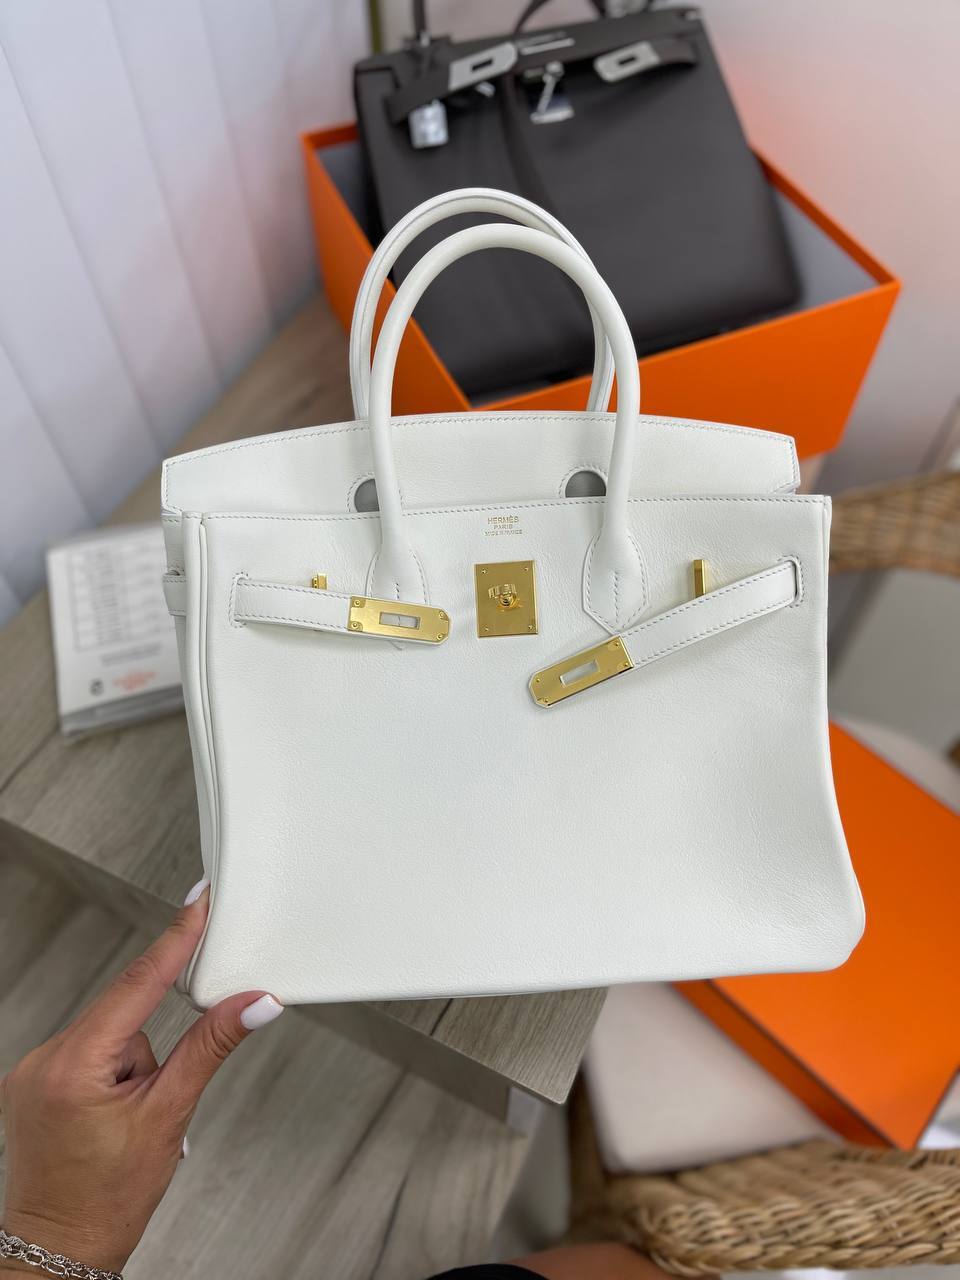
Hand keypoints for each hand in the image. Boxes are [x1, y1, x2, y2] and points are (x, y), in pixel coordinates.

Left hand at [0, 882, 283, 1274]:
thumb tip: (253, 1002)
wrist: (58, 1254)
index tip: (199, 902)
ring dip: (136, 1065)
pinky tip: (114, 1119)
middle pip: (127, 1012)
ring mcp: (35, 1071)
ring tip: (131, 1123)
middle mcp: (45, 1059)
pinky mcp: (36, 1083)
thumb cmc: (105, 1202)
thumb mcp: (169, 1117)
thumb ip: (212, 1048)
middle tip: (155, 1102)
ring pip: (113, 1035)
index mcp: (74, 1064)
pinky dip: (116, 1073)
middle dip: (155, 1050)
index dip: (177, 938)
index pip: (139, 982)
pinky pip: (92, 1053)